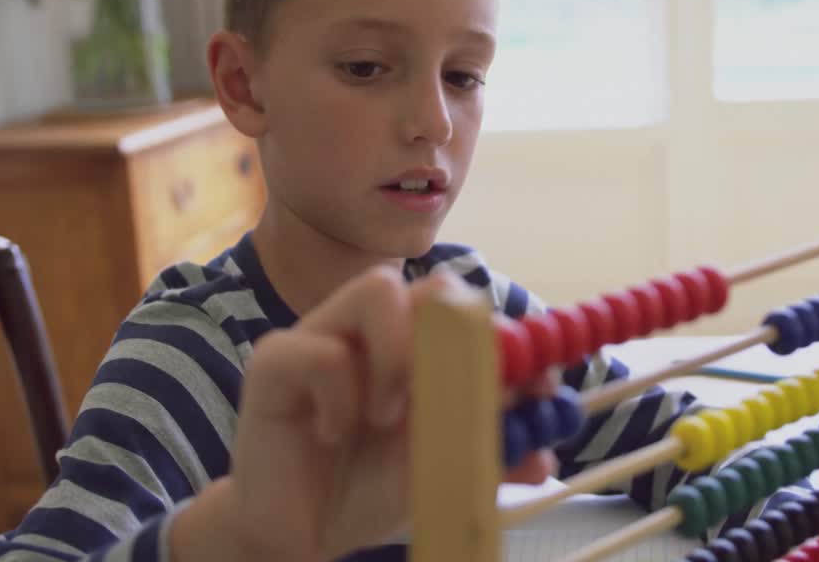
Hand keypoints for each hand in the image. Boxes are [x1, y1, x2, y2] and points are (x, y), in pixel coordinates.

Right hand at [172, 266, 556, 561]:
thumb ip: (487, 456)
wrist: (298, 533)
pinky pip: (322, 352)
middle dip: (462, 337)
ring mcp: (326, 333)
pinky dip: (339, 399)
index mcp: (422, 348)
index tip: (539, 388)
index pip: (479, 313)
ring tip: (385, 417)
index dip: (514, 342)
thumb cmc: (368, 491)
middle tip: (460, 393)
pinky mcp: (276, 360)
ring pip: (379, 290)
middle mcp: (378, 329)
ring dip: (397, 356)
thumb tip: (542, 453)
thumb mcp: (441, 475)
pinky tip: (331, 432)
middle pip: (437, 285)